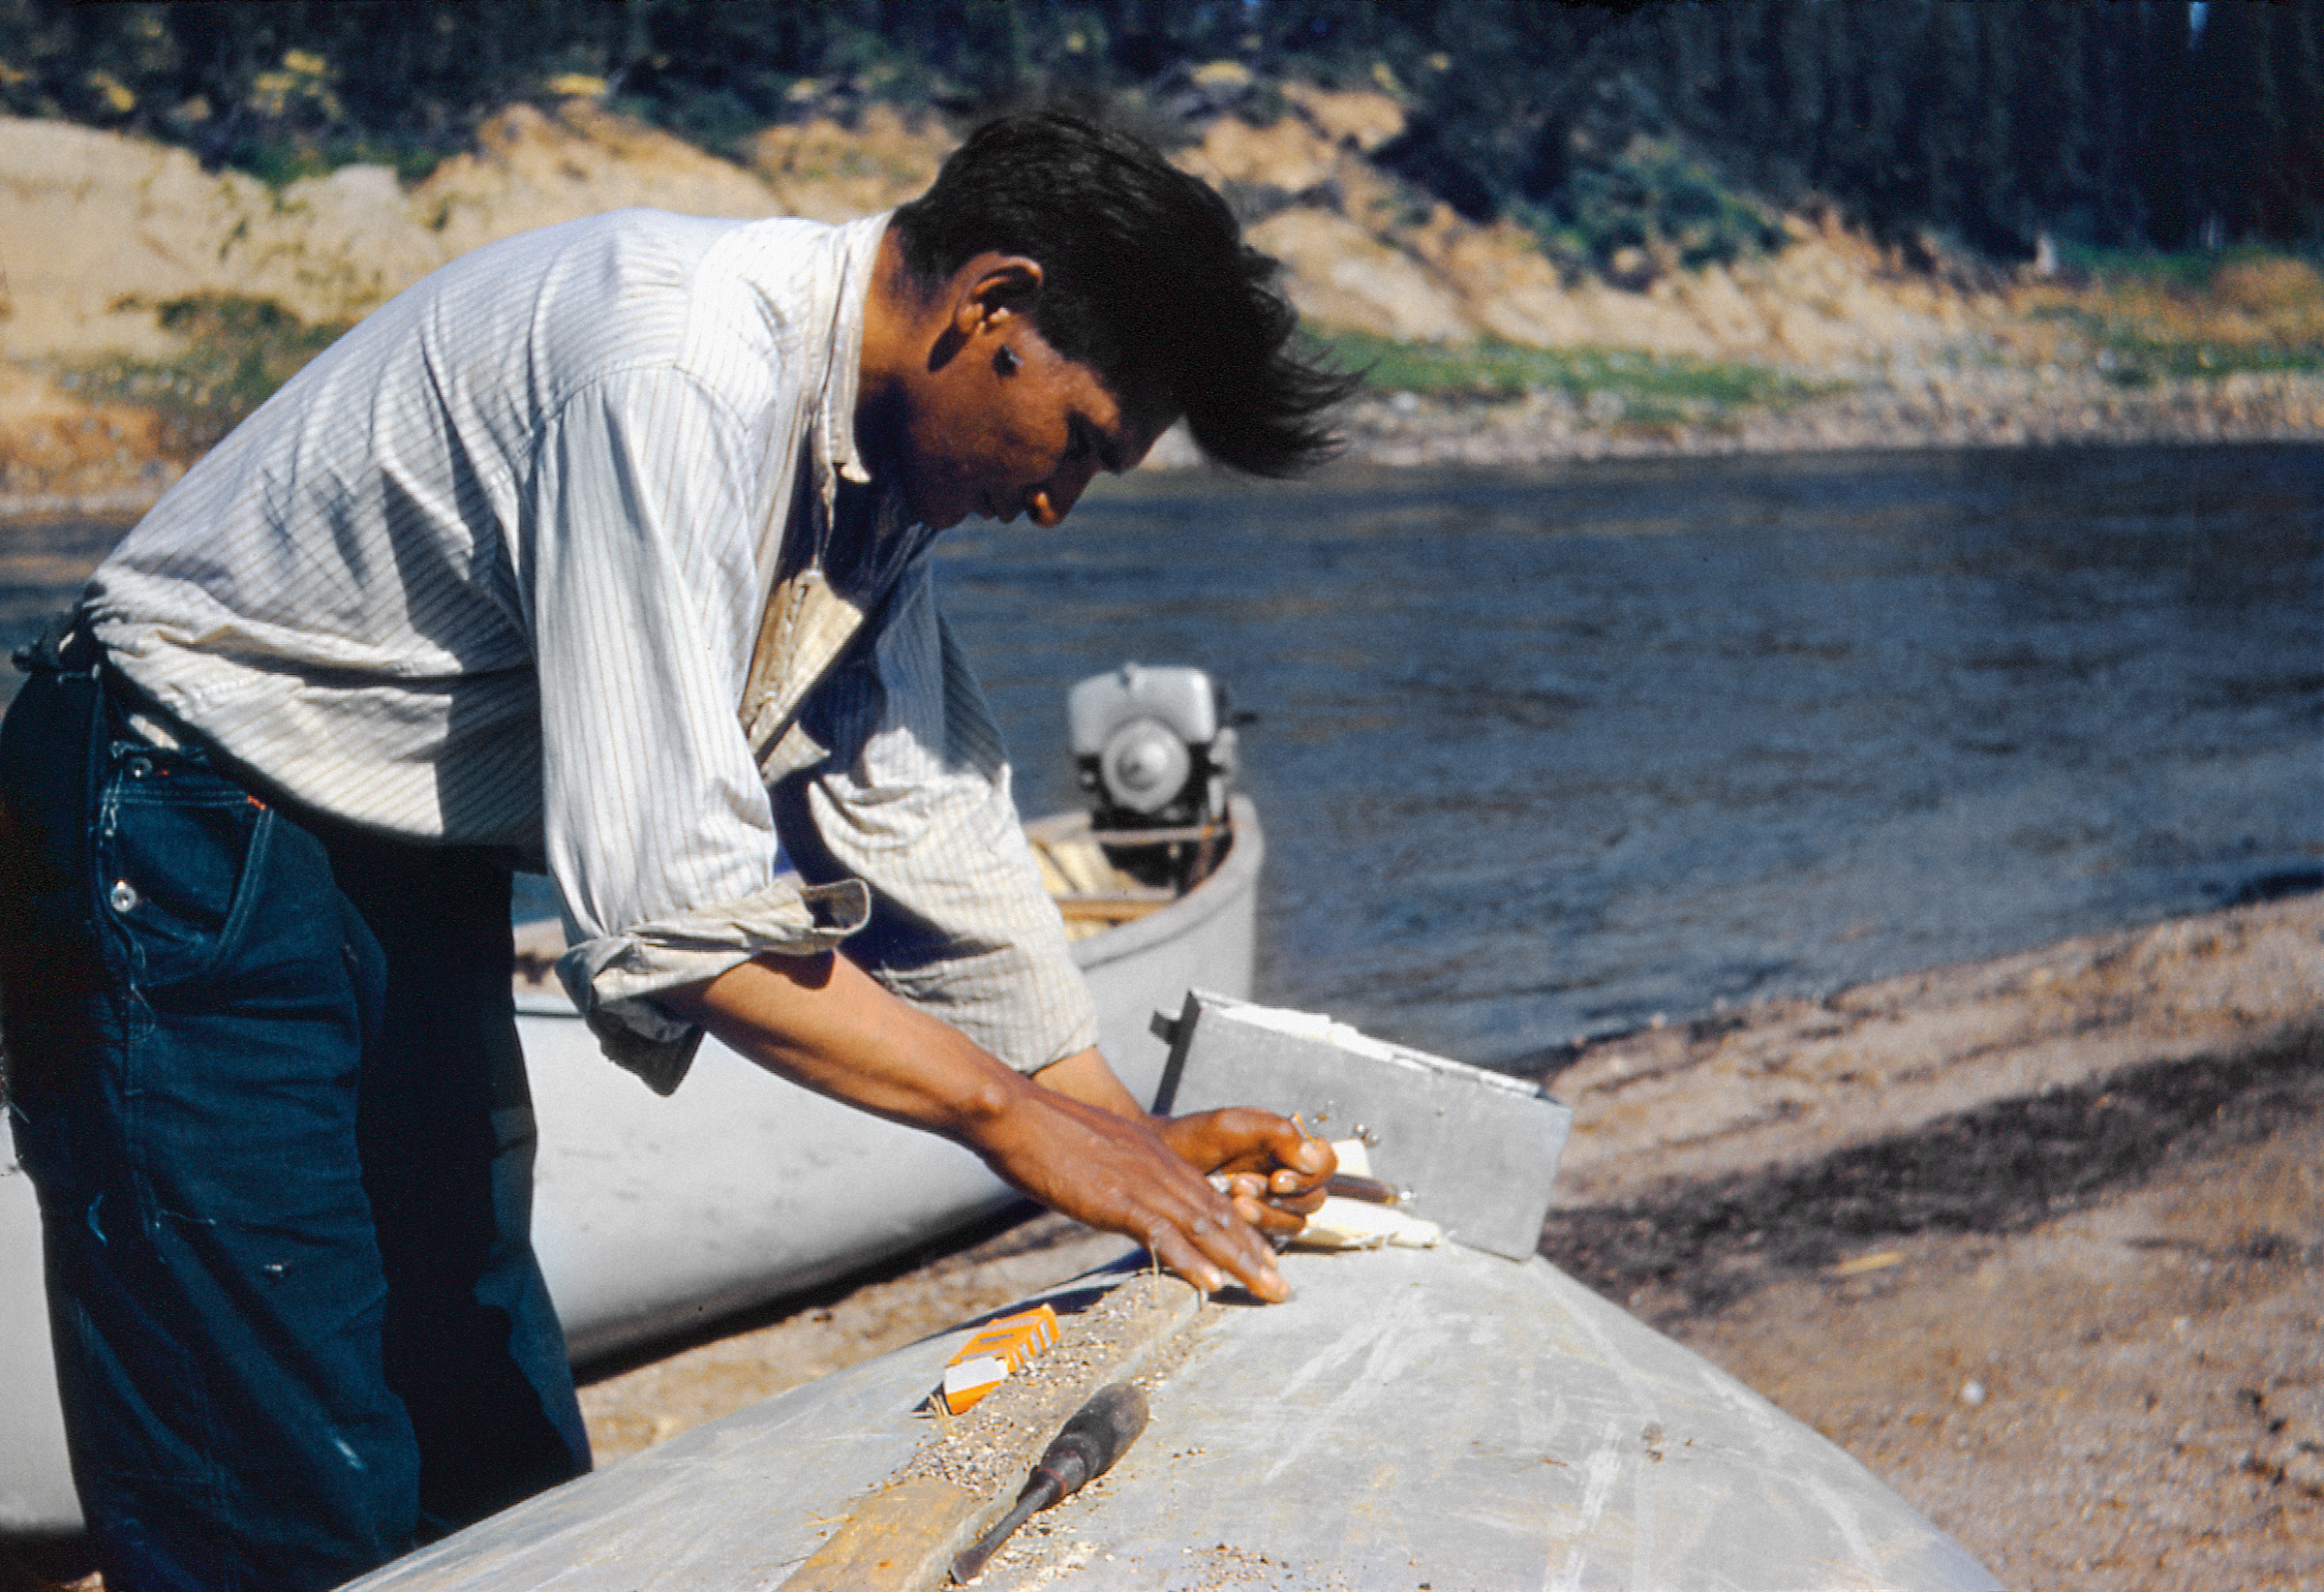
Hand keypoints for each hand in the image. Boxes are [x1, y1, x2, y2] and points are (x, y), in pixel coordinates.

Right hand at [972, 1086, 1298, 1300]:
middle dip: (1254, 1254)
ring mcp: (1140, 1183)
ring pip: (1203, 1225)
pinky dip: (1191, 1260)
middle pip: (1219, 1215)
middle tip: (1282, 1288)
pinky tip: (1212, 1283)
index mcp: (1156, 1157)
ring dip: (1239, 1262)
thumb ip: (1118, 1179)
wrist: (1016, 1114)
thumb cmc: (1045, 1135)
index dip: (1241, 1233)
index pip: (1210, 1200)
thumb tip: (1121, 1204)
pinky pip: (1163, 1234)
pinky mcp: (1116, 1199)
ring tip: (1267, 1289)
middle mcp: (1159, 1168)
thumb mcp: (1096, 1155)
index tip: (1264, 1261)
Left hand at [1155, 1110, 1336, 1237]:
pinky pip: (1273, 1240)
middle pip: (1314, 1199)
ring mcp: (1274, 1206)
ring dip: (1267, 1215)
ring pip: (1295, 1222)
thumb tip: (1313, 1158)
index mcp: (1291, 1149)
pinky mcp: (1257, 1231)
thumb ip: (1278, 1133)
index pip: (1326, 1165)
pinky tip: (1231, 1217)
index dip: (1310, 1175)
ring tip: (1234, 1199)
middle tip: (1242, 1185)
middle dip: (1282, 1197)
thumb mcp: (1236, 1125)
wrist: (1163, 1161)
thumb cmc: (1198, 1137)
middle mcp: (1288, 1179)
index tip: (1277, 1176)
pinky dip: (1255, 1231)